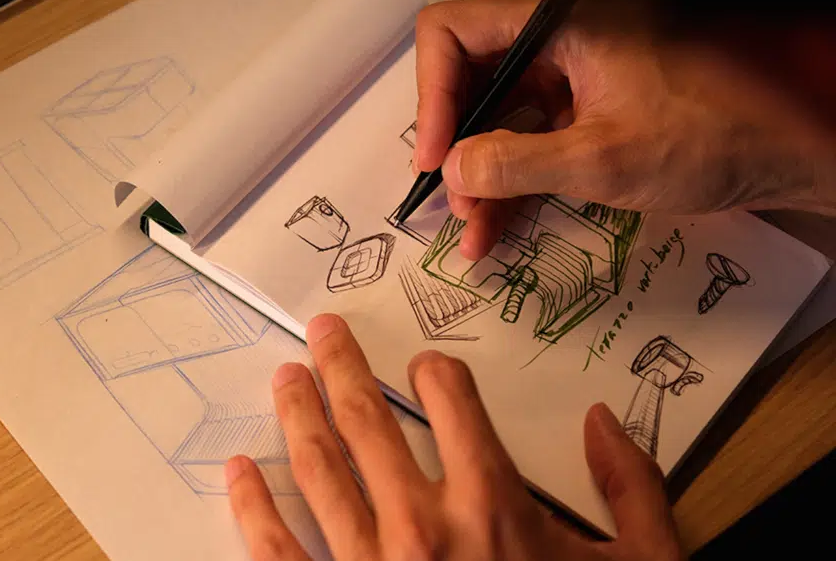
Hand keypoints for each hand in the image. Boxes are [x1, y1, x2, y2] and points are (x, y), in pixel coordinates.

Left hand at [225, 314, 685, 560]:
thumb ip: (631, 487)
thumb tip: (602, 420)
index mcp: (492, 506)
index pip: (450, 398)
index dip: (435, 369)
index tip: (423, 366)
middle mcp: (423, 528)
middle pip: (366, 420)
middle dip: (340, 366)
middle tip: (321, 331)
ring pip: (318, 470)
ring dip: (296, 416)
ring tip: (284, 380)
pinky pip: (276, 552)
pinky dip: (252, 507)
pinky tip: (238, 473)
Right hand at [414, 0, 835, 259]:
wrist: (779, 155)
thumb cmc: (707, 139)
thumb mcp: (602, 158)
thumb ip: (516, 164)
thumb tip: (451, 172)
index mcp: (558, 22)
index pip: (454, 32)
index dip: (432, 95)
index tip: (435, 158)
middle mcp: (554, 41)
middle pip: (468, 79)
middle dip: (454, 146)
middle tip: (448, 202)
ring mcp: (566, 76)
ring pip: (493, 119)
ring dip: (476, 177)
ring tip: (470, 234)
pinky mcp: (578, 111)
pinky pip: (524, 142)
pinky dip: (507, 186)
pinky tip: (493, 232)